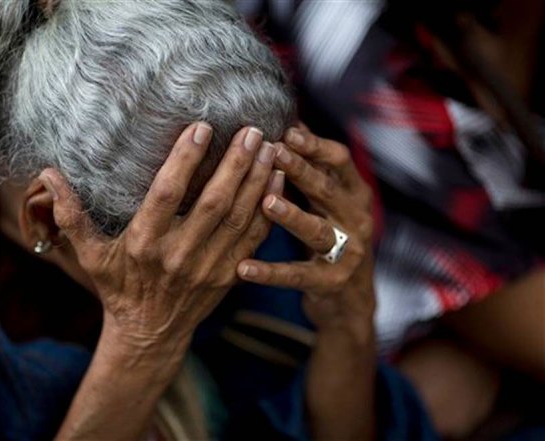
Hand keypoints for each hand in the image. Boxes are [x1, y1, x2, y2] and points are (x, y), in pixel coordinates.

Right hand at [40, 122, 282, 350]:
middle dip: (235, 164)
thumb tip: (47, 173)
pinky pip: (255, 238)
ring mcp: (209, 267)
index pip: (167, 194)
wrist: (150, 333)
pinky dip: (268, 208)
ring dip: (257, 180)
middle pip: (213, 203)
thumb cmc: (118, 288)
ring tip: (269, 145)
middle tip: (251, 129)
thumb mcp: (90, 255)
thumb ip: (71, 215)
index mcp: (144, 244)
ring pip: (240, 217)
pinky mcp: (228, 274)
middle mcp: (179, 254)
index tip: (201, 127)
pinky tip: (277, 178)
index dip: (185, 160)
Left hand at [234, 124, 376, 439]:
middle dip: (301, 171)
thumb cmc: (330, 237)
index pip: (339, 160)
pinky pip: (297, 275)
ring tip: (266, 203)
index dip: (315, 145)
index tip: (289, 131)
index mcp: (354, 193)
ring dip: (292, 215)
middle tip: (275, 153)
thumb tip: (288, 126)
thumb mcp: (326, 202)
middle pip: (328, 190)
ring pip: (317, 230)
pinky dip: (270, 272)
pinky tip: (244, 267)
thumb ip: (311, 170)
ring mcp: (347, 252)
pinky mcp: (331, 282)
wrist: (351, 299)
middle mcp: (356, 219)